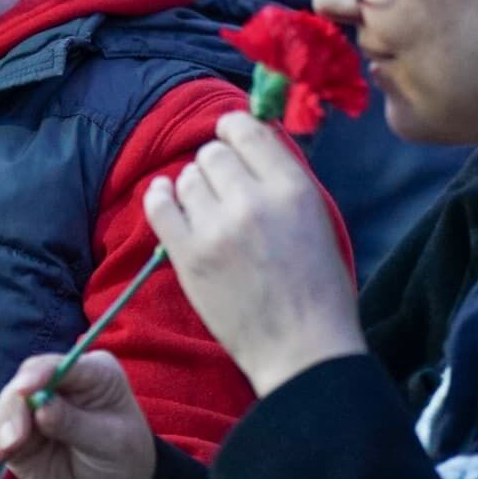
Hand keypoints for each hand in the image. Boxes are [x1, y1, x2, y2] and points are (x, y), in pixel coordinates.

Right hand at [0, 351, 156, 478]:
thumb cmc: (124, 462)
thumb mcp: (111, 442)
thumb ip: (74, 423)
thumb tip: (40, 407)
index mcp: (91, 374)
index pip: (57, 366)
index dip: (37, 375)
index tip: (24, 391)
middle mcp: (58, 385)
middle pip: (21, 386)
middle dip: (13, 410)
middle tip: (14, 441)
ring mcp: (33, 411)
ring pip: (1, 409)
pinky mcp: (16, 436)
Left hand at [145, 112, 364, 396]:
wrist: (302, 350)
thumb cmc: (319, 288)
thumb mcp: (318, 218)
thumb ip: (283, 179)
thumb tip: (251, 140)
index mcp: (293, 189)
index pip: (249, 130)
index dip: (234, 128)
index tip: (230, 136)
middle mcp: (253, 201)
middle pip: (212, 153)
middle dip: (216, 166)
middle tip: (224, 189)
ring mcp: (217, 230)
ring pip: (186, 178)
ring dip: (194, 188)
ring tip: (208, 211)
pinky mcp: (189, 257)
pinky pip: (158, 206)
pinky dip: (160, 197)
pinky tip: (166, 197)